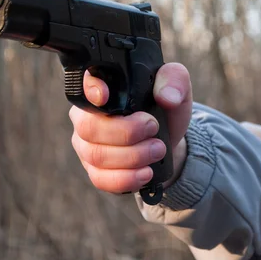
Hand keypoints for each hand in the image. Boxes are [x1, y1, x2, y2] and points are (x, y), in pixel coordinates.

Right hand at [69, 62, 192, 194]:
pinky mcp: (95, 171)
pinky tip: (146, 173)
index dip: (90, 90)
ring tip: (158, 150)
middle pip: (89, 127)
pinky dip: (127, 178)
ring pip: (97, 155)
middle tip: (154, 129)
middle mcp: (86, 117)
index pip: (84, 86)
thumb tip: (166, 97)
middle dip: (126, 132)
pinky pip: (101, 179)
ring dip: (133, 156)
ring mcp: (87, 147)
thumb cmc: (166, 111)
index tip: (105, 96)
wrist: (169, 143)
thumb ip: (174, 80)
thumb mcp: (177, 88)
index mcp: (101, 91)